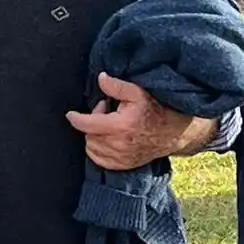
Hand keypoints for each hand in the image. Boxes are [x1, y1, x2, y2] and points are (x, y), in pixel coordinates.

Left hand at [65, 73, 194, 170]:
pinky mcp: (122, 165)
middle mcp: (119, 144)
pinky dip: (97, 148)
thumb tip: (100, 78)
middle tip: (105, 112)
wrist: (172, 133)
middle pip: (88, 133)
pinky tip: (108, 138)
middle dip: (92, 121)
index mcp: (121, 125)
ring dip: (95, 134)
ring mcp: (120, 157)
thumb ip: (117, 86)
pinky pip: (97, 158)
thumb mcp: (137, 93)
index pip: (86, 124)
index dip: (75, 118)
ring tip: (109, 125)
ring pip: (91, 146)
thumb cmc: (154, 111)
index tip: (70, 114)